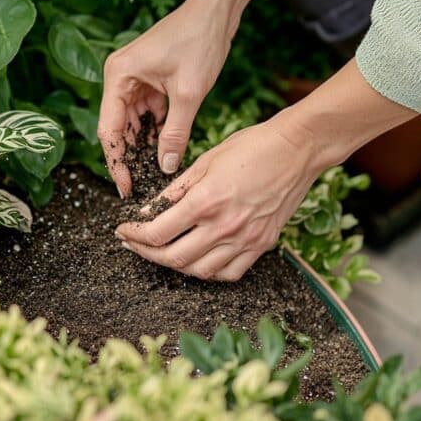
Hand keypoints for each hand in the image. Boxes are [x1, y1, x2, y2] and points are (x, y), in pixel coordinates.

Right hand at [97, 2, 231, 196]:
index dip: (116, 162)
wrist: (216, 11)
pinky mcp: (149, 82)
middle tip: (140, 186)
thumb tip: (165, 167)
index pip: (110, 130)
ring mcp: (134, 80)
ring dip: (144, 147)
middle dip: (129, 157)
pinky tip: (164, 151)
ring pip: (134, 124)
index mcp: (118, 77)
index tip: (125, 187)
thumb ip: (175, 133)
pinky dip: (156, 132)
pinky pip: (148, 114)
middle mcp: (120, 78)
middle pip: (119, 129)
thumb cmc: (199, 40)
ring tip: (153, 173)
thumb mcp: (189, 93)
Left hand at [114, 116, 321, 280]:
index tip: (124, 231)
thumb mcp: (205, 161)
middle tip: (135, 244)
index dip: (134, 236)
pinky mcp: (261, 245)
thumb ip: (175, 190)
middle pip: (173, 258)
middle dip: (146, 253)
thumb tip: (150, 211)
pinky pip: (229, 273)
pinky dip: (209, 272)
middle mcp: (224, 226)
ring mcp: (245, 239)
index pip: (157, 232)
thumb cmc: (251, 147)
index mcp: (205, 201)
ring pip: (199, 272)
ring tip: (163, 252)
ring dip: (175, 265)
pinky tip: (198, 260)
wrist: (297, 149)